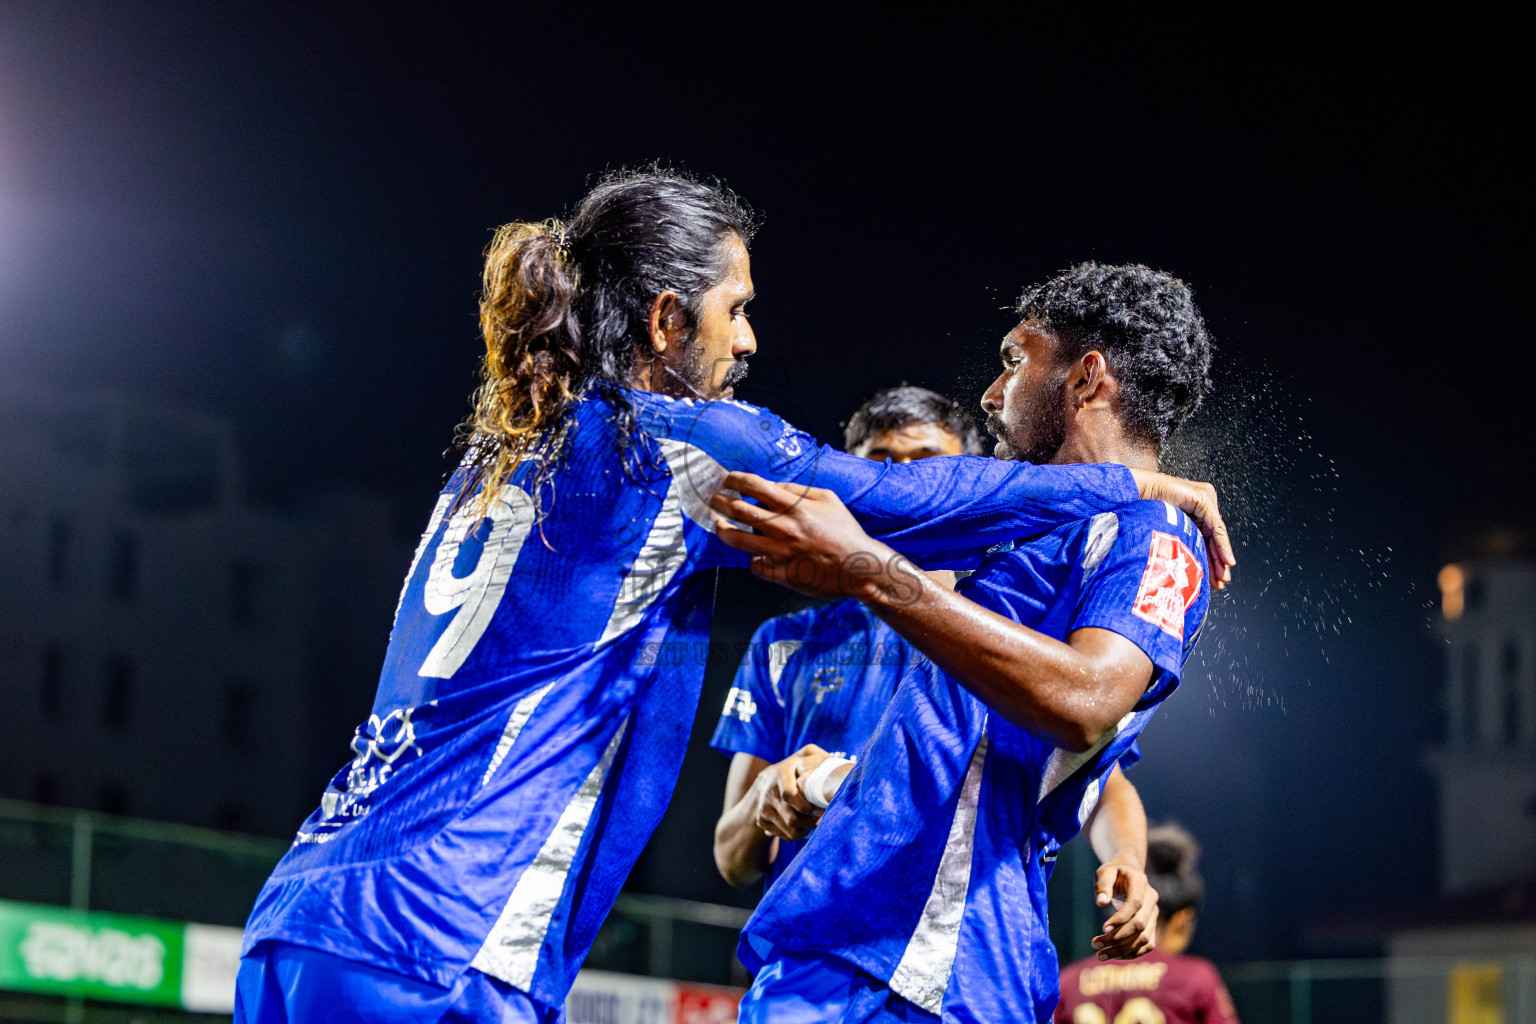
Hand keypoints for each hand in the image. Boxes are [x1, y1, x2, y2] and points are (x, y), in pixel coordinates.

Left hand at [708, 472, 919, 602]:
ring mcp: (780, 553)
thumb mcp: (828, 499)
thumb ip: (798, 490)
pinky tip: (754, 554)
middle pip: (738, 511)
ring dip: (722, 529)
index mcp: (795, 507)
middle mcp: (783, 528)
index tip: (726, 479)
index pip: (754, 486)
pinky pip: (755, 564)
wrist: (859, 568)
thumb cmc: (845, 531)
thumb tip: (773, 486)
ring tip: (717, 524)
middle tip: (712, 498)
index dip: (734, 480)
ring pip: (737, 540)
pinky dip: (752, 558)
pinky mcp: (781, 574)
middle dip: (719, 502)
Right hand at [750, 744, 829, 840]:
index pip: (789, 795)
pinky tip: (805, 824)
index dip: (807, 807)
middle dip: (812, 821)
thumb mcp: (805, 755)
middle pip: (792, 818)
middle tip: (823, 817)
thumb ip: (818, 758)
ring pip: (790, 830)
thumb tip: (835, 768)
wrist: (765, 781)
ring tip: (816, 820)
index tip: (821, 809)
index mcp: (780, 773)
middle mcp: (768, 792)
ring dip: (807, 828)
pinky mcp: (762, 820)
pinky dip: (799, 833)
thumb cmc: (795, 767)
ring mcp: (763, 808)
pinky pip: (786, 835)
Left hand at [1091, 857, 1157, 959]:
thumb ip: (1103, 885)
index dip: (1121, 918)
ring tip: (1100, 955)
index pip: (1135, 903)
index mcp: (1140, 882)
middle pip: (1140, 925)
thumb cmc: (1114, 873)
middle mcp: (1152, 898)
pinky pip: (1148, 945)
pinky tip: (1114, 955)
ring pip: (1145, 938)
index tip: (1103, 929)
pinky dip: (1132, 953)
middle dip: (1118, 938)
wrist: (1129, 873)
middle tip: (1095, 945)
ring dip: (1123, 950)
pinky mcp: (1153, 925)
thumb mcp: (1105, 872)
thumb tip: (1101, 902)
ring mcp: (1154, 913)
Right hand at [1127, 469, 1234, 589]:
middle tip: (1220, 581)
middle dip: (1217, 561)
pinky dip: (1222, 546)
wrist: (1139, 494)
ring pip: (1218, 534)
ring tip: (1223, 575)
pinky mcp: (1205, 500)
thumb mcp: (1168, 530)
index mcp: (1195, 510)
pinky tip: (1225, 560)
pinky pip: (1216, 527)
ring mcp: (1207, 500)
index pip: (1206, 538)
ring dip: (1221, 557)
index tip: (1212, 578)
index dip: (1210, 558)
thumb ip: (1181, 540)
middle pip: (1213, 537)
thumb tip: (1185, 563)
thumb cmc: (1145, 509)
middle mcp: (1204, 504)